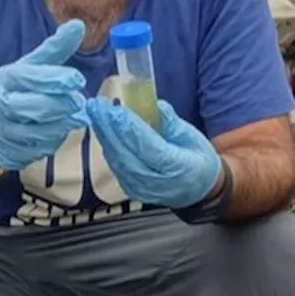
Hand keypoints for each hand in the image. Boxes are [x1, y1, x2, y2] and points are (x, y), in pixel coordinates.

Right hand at [0, 20, 88, 170]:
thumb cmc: (15, 88)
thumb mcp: (31, 65)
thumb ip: (55, 49)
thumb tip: (79, 25)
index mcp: (6, 79)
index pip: (30, 77)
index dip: (55, 79)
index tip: (78, 79)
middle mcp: (2, 106)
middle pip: (34, 107)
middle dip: (61, 105)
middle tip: (80, 101)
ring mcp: (6, 132)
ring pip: (39, 132)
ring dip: (62, 125)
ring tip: (78, 116)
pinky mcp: (13, 154)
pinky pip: (39, 150)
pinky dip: (54, 141)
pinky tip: (62, 130)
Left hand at [85, 97, 222, 208]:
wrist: (199, 189)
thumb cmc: (198, 160)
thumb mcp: (192, 137)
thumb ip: (172, 123)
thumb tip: (155, 106)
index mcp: (178, 168)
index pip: (149, 148)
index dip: (130, 129)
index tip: (115, 110)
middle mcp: (157, 183)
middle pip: (127, 155)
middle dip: (109, 128)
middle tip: (96, 106)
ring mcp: (142, 189)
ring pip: (118, 161)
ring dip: (104, 135)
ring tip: (96, 113)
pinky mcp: (131, 189)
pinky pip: (116, 166)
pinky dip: (108, 146)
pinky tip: (102, 129)